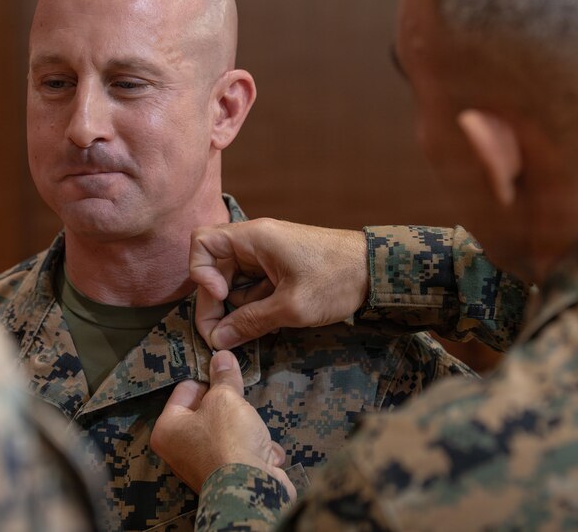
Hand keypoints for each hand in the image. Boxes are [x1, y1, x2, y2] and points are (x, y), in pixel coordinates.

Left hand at [151, 350, 295, 497]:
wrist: (250, 487)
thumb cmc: (228, 439)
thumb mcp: (226, 398)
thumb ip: (224, 376)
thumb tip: (221, 355)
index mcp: (167, 429)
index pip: (184, 389)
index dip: (207, 379)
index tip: (225, 373)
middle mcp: (179, 450)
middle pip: (207, 411)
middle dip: (230, 406)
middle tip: (242, 401)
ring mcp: (202, 465)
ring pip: (228, 431)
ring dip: (247, 428)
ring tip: (254, 430)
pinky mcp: (226, 476)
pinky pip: (241, 452)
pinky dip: (255, 450)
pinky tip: (264, 452)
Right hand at [190, 219, 369, 348]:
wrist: (377, 271)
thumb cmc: (337, 279)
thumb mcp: (292, 307)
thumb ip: (251, 322)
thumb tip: (218, 340)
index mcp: (254, 238)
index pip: (202, 243)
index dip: (200, 272)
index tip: (221, 296)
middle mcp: (255, 243)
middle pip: (214, 268)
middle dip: (213, 303)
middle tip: (221, 337)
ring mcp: (267, 257)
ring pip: (233, 282)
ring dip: (234, 308)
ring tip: (247, 333)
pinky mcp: (280, 271)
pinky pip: (253, 288)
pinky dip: (252, 307)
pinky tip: (263, 326)